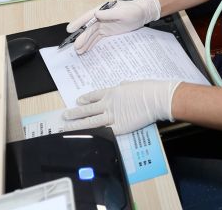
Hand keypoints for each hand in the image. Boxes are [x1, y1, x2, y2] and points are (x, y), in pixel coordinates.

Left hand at [61, 80, 178, 134]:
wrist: (156, 98)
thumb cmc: (148, 89)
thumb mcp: (132, 84)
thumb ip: (124, 87)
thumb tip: (121, 85)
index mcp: (112, 92)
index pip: (94, 96)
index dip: (85, 99)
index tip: (78, 101)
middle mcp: (109, 104)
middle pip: (88, 110)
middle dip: (75, 113)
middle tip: (65, 115)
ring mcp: (113, 116)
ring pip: (91, 121)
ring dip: (77, 124)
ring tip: (67, 126)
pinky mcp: (120, 127)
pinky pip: (104, 132)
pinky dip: (95, 134)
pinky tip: (86, 136)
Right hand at [66, 0, 160, 53]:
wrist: (142, 14)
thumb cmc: (133, 10)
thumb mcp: (123, 12)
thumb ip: (109, 14)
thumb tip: (95, 14)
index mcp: (102, 9)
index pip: (88, 16)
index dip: (79, 23)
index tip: (70, 29)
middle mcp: (100, 17)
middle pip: (88, 28)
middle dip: (82, 37)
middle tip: (75, 47)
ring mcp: (103, 24)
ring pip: (91, 34)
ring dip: (85, 42)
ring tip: (78, 51)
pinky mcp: (107, 31)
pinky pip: (97, 38)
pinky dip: (91, 44)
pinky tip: (85, 50)